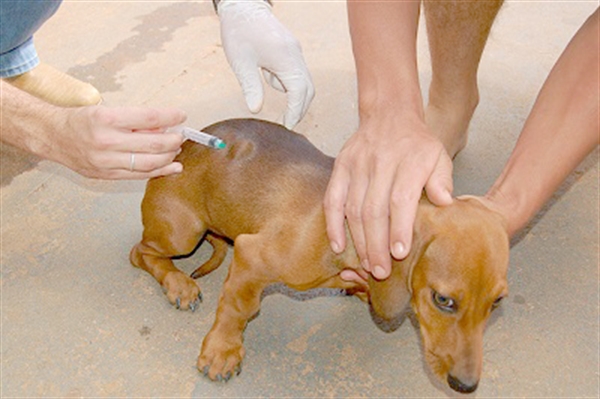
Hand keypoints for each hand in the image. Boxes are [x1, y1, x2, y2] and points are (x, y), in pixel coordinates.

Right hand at [58, 106, 186, 178]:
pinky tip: (172, 167)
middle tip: (181, 136)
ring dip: (169, 157)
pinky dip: (159, 172)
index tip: (181, 116)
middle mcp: (106, 141)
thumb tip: (163, 126)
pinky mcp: (106, 175)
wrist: (52, 136)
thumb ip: (135, 120)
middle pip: (152, 144)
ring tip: (177, 150)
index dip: (170, 117)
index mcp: (106, 118)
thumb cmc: (81, 120)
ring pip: (149, 163)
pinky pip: (139, 175)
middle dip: (173, 140)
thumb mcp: (107, 110)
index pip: (148, 118)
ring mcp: (106, 161)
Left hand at [218, 0, 313, 128]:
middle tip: (287, 123)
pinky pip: (296, 72)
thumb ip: (250, 87)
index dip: (295, 111)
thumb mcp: (241, 63)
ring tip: (272, 95)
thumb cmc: (239, 32)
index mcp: (285, 59)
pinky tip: (267, 74)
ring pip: (303, 81)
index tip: (288, 125)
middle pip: (308, 89)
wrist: (243, 6)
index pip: (298, 91)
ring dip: (293, 95)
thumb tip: (256, 110)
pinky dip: (287, 82)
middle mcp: (295, 55)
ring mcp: (296, 52)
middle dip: (299, 108)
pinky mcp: (291, 50)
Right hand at [324, 111, 453, 279]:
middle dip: (376, 244)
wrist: (389, 116)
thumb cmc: (417, 145)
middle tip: (380, 271)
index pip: (400, 199)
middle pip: (374, 210)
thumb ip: (443, 181)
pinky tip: (338, 245)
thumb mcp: (439, 156)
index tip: (399, 253)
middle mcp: (380, 164)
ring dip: (358, 240)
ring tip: (366, 264)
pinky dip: (333, 224)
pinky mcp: (340, 168)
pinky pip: (332, 199)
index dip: (399, 228)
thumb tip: (444, 202)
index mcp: (408, 162)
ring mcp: (357, 166)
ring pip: (353, 209)